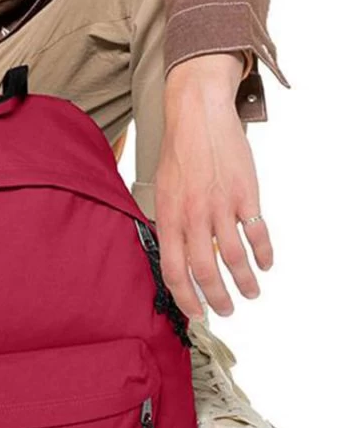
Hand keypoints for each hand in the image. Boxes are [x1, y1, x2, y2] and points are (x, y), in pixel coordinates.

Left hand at [155, 53, 273, 318]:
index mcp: (168, 216)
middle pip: (205, 271)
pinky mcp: (246, 195)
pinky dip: (264, 254)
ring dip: (244, 282)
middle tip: (225, 311)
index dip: (184, 297)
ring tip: (250, 294)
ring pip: (235, 258)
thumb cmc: (178, 151)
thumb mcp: (162, 188)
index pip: (173, 269)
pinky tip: (265, 265)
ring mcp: (221, 206)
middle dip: (216, 299)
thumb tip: (174, 252)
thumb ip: (169, 221)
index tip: (195, 313)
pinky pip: (257, 233)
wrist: (198, 115)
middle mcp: (193, 216)